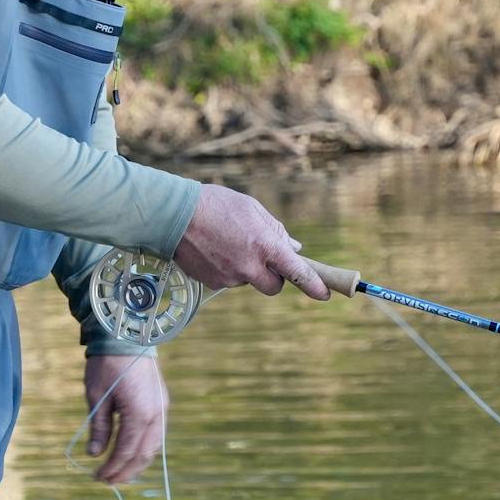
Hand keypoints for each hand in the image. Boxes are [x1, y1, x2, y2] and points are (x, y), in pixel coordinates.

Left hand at [85, 354, 169, 485]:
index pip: (126, 452)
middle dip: (126, 471)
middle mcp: (156, 414)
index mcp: (139, 414)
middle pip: (144, 454)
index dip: (112, 468)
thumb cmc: (107, 363)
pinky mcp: (162, 401)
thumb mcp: (96, 397)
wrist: (126, 334)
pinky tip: (132, 452)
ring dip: (137, 462)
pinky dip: (144, 447)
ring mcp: (162, 407)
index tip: (98, 477)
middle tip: (107, 481)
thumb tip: (95, 453)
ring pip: (154, 446)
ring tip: (119, 472)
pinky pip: (156, 433)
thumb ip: (99, 428)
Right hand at [171, 184, 328, 299]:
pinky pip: (228, 280)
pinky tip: (214, 250)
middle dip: (274, 277)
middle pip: (273, 286)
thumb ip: (276, 231)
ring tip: (227, 243)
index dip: (314, 284)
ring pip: (248, 280)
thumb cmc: (216, 205)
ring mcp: (229, 278)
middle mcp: (249, 266)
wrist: (173, 215)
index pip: (297, 272)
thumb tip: (294, 249)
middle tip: (264, 259)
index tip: (326, 294)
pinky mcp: (212, 283)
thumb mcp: (252, 209)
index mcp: (264, 245)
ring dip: (246, 268)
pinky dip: (226, 269)